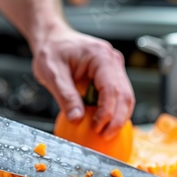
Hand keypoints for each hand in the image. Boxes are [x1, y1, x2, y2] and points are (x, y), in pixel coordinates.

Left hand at [31, 24, 134, 138]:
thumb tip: (76, 118)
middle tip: (105, 136)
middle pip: (124, 95)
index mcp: (101, 56)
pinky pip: (116, 97)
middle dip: (117, 119)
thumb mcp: (52, 73)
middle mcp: (112, 61)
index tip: (97, 127)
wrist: (52, 39)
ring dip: (118, 118)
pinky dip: (112, 113)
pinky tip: (103, 126)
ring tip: (105, 134)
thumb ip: (65, 95)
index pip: (112, 88)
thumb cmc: (51, 51)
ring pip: (125, 98)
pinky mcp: (110, 77)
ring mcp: (114, 69)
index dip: (107, 111)